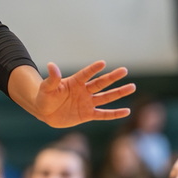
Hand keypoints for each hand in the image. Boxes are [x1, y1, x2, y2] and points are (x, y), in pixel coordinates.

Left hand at [13, 61, 133, 128]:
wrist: (45, 112)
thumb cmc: (45, 97)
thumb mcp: (46, 88)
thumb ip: (52, 78)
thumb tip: (51, 65)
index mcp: (74, 82)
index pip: (86, 74)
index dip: (93, 69)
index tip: (103, 63)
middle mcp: (84, 91)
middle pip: (101, 83)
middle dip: (112, 77)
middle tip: (124, 70)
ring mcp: (87, 102)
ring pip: (106, 97)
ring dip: (118, 93)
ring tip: (132, 87)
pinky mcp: (88, 114)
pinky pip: (103, 114)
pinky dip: (114, 114)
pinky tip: (127, 111)